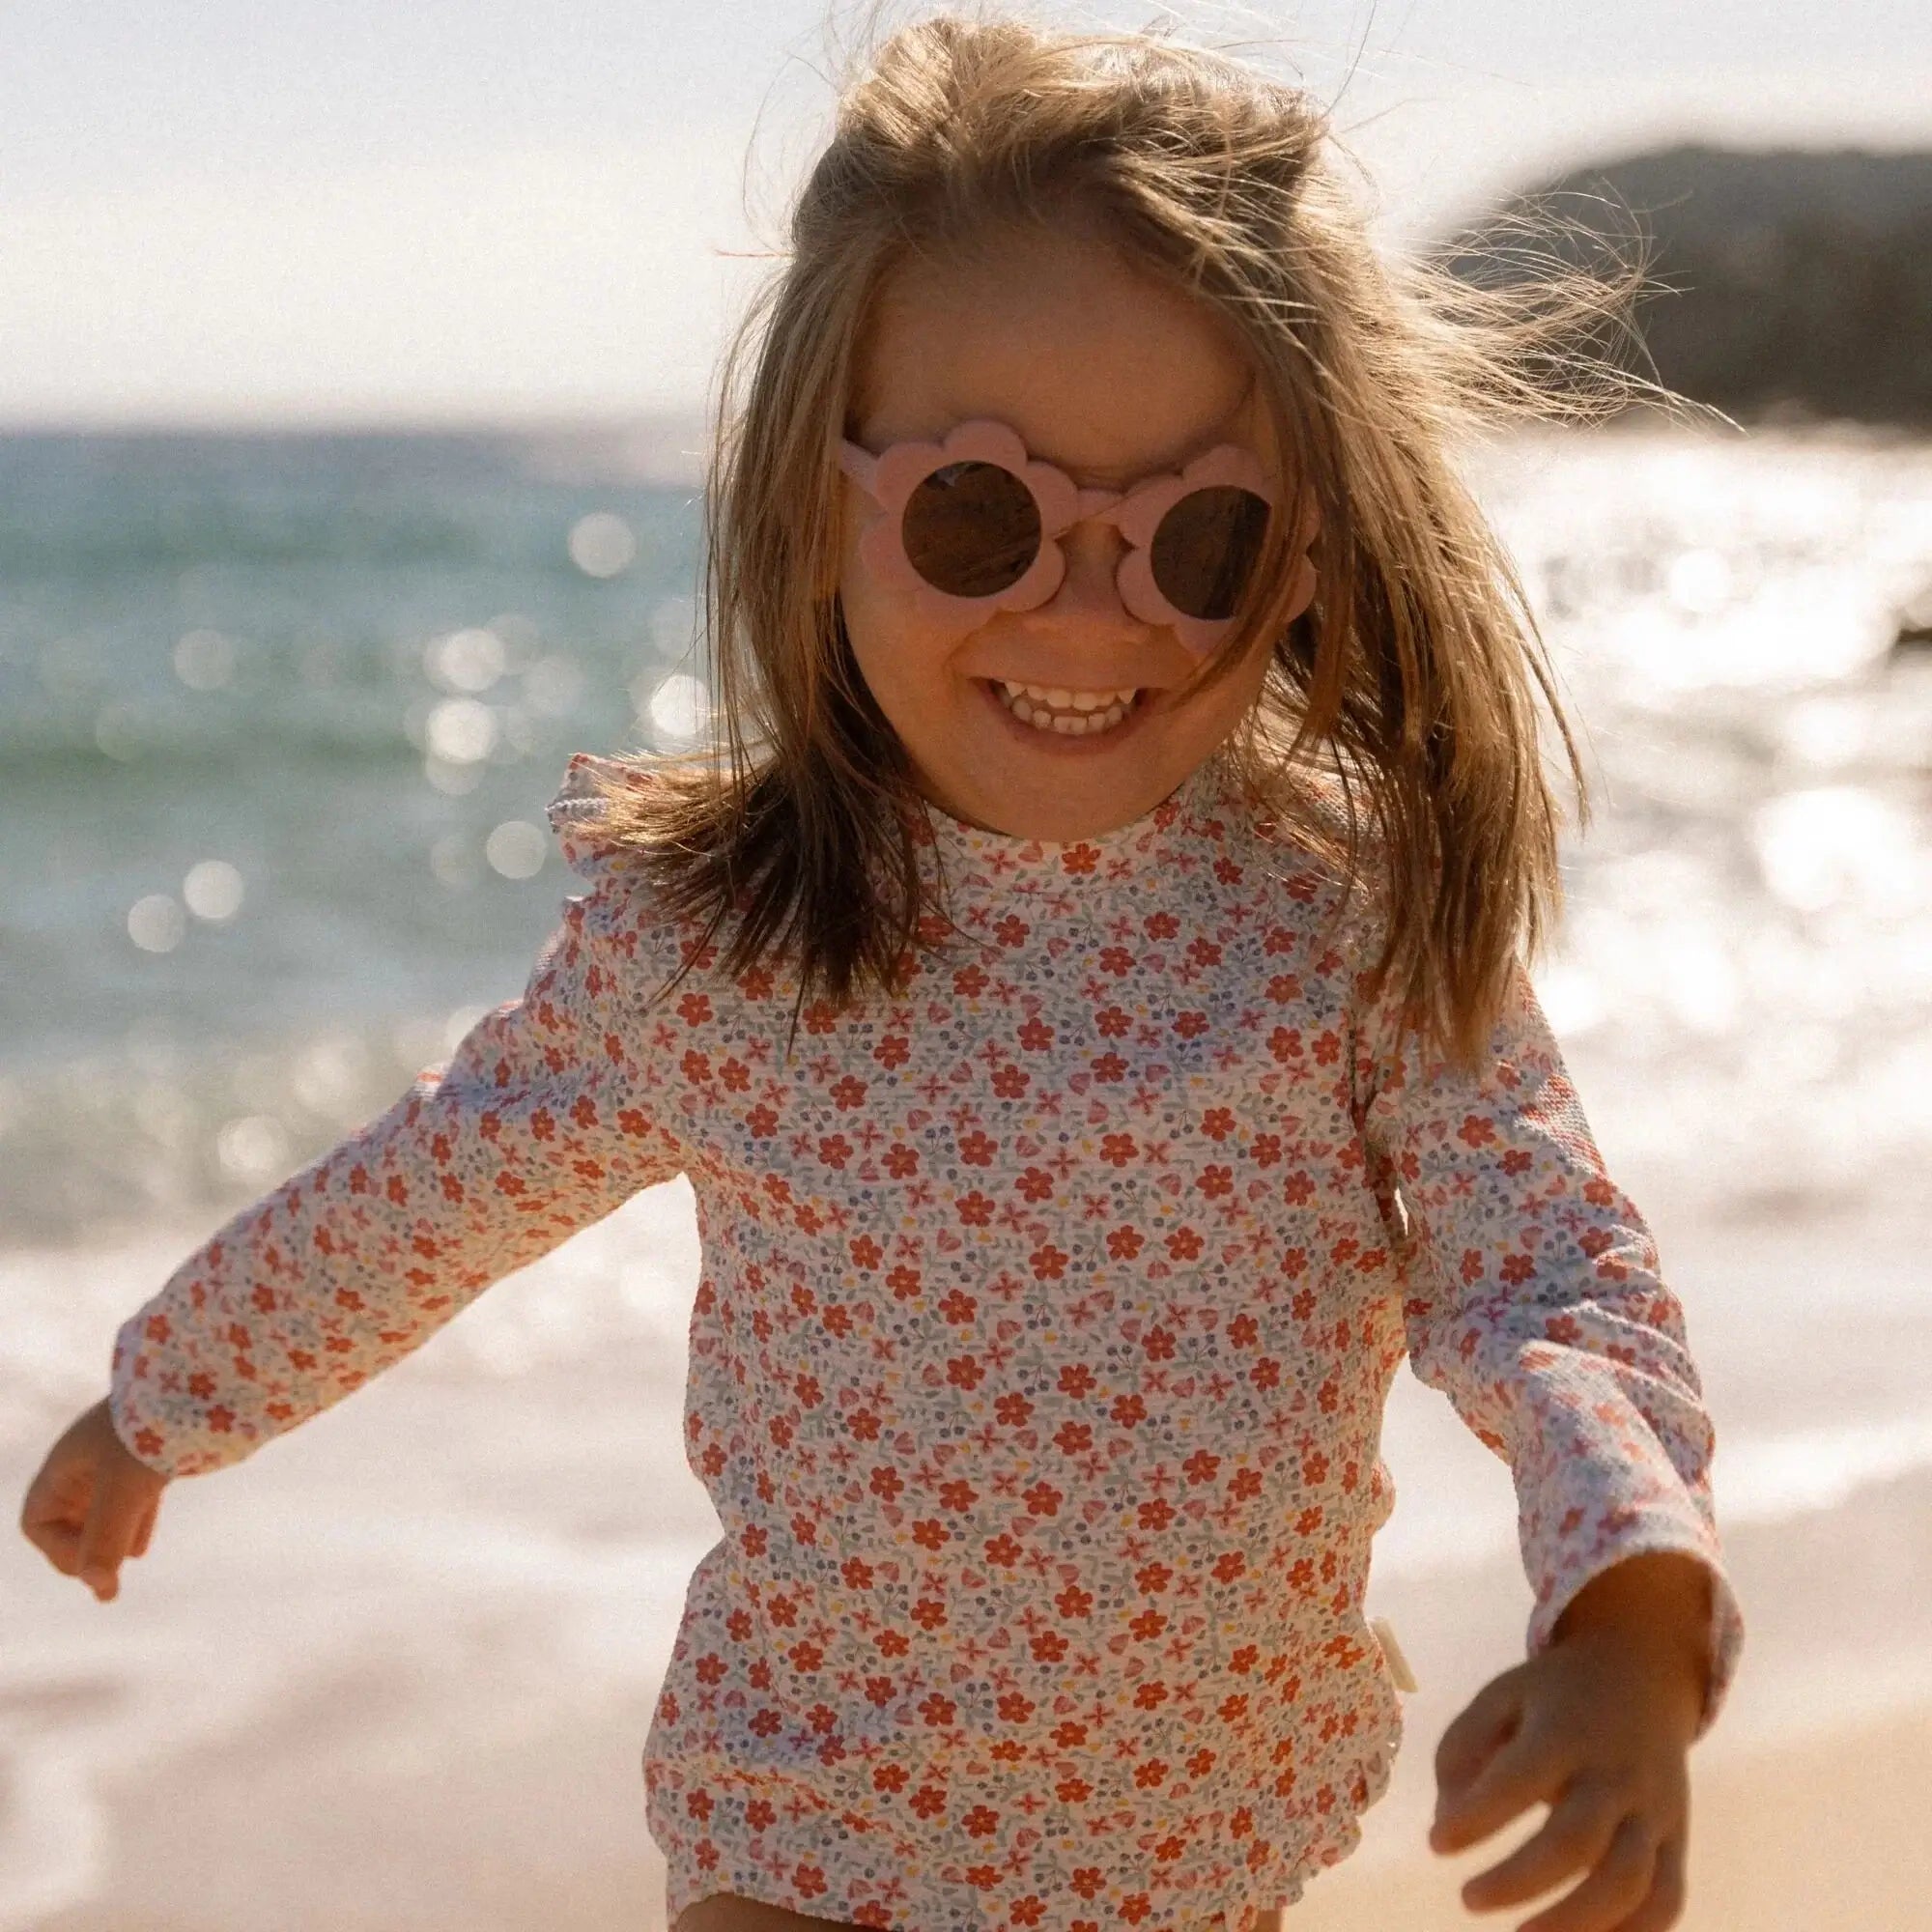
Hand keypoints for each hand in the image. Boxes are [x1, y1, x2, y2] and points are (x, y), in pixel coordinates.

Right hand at [19, 1396, 168, 1601]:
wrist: (201, 1380)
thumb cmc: (152, 1429)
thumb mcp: (125, 1487)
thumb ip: (107, 1538)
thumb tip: (100, 1590)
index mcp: (67, 1463)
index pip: (39, 1519)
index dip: (58, 1549)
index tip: (92, 1562)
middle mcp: (87, 1460)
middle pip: (68, 1518)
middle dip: (85, 1549)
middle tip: (109, 1576)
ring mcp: (118, 1458)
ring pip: (102, 1509)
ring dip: (110, 1539)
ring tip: (124, 1562)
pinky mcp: (149, 1456)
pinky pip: (129, 1497)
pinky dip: (131, 1523)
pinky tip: (138, 1548)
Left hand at [1427, 1615, 1703, 1931]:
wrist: (1641, 1674)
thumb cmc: (1554, 1696)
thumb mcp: (1499, 1696)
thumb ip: (1462, 1749)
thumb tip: (1449, 1821)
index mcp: (1563, 1731)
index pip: (1519, 1779)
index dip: (1477, 1817)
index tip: (1436, 1843)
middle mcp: (1614, 1774)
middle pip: (1577, 1841)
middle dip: (1520, 1880)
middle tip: (1468, 1899)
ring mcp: (1653, 1810)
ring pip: (1630, 1881)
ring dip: (1577, 1922)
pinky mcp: (1676, 1839)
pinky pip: (1667, 1899)